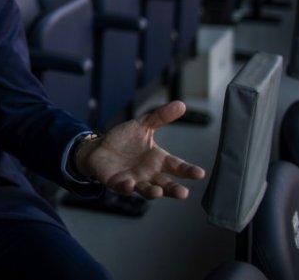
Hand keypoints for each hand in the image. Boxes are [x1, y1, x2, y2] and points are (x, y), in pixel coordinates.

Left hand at [75, 101, 205, 198]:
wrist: (99, 147)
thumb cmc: (124, 140)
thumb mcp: (143, 125)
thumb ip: (160, 117)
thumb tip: (181, 104)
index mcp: (158, 160)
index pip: (177, 167)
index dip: (188, 170)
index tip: (200, 173)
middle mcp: (149, 173)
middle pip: (166, 184)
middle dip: (174, 190)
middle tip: (184, 193)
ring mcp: (134, 180)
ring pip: (147, 190)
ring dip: (153, 192)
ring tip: (158, 191)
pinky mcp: (117, 183)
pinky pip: (123, 187)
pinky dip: (127, 187)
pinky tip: (130, 184)